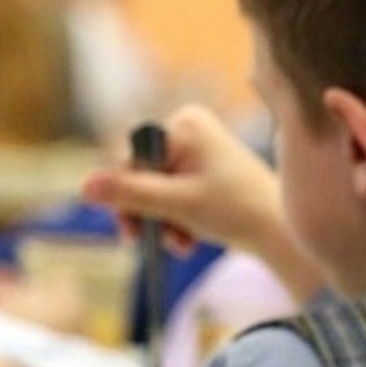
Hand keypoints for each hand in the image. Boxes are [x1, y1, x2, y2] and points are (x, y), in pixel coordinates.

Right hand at [81, 104, 283, 258]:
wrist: (281, 231)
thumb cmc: (236, 211)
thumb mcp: (177, 205)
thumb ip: (131, 194)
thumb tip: (84, 186)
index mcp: (184, 123)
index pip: (130, 157)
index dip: (125, 194)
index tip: (130, 228)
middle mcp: (190, 127)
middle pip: (140, 173)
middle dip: (146, 211)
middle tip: (146, 241)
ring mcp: (198, 148)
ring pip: (155, 188)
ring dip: (162, 220)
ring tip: (181, 243)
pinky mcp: (205, 170)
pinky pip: (173, 193)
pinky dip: (176, 218)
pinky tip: (189, 240)